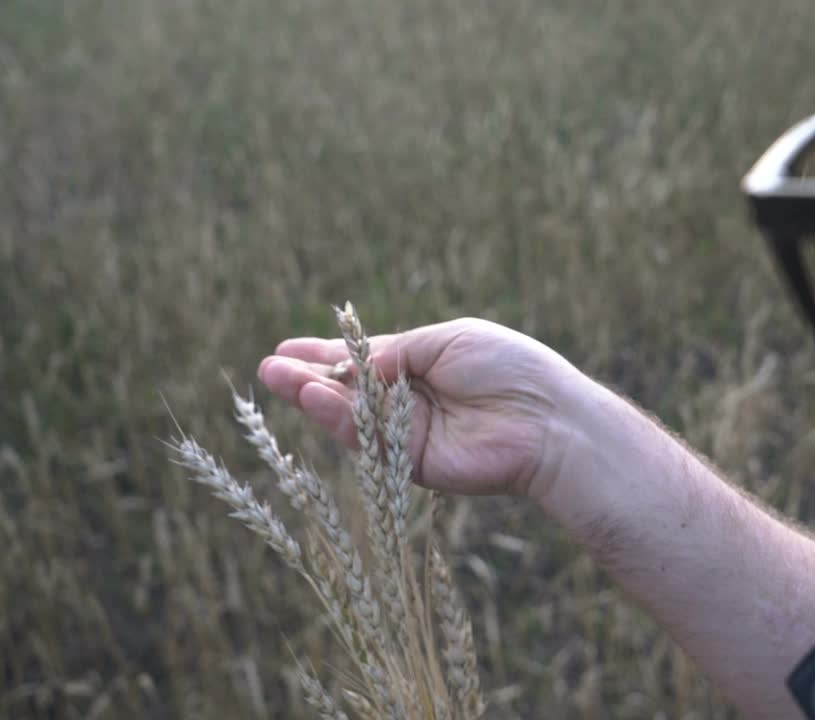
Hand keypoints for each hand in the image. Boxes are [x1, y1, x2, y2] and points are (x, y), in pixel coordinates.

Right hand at [257, 317, 594, 499]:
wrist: (545, 418)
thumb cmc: (508, 368)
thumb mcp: (447, 340)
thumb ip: (396, 351)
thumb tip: (351, 361)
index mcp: (423, 365)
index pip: (364, 360)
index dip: (327, 354)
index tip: (287, 348)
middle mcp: (411, 400)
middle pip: (349, 390)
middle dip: (308, 377)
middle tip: (269, 367)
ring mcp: (409, 433)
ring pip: (351, 416)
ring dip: (312, 397)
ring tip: (278, 377)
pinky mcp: (411, 464)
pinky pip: (369, 440)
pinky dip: (339, 419)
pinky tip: (313, 398)